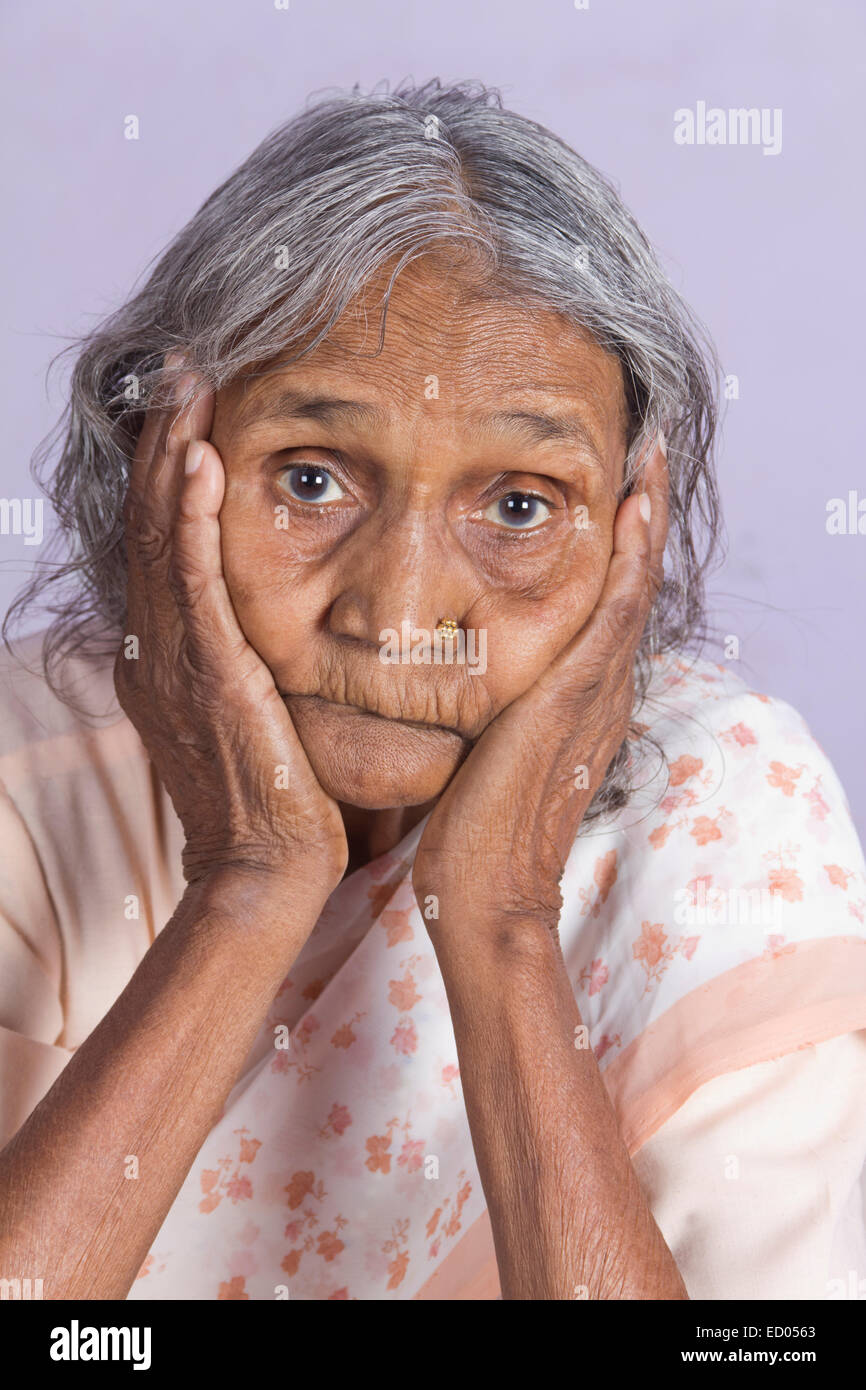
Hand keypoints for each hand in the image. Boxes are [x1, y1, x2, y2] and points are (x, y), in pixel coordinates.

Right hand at [115, 358, 347, 895]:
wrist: (266, 870)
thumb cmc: (278, 799)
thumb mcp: (257, 713)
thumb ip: (256, 658)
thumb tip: (288, 618)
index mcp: (166, 653)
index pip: (164, 541)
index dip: (173, 470)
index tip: (193, 406)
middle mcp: (156, 647)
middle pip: (152, 522)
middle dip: (166, 439)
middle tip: (182, 368)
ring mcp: (171, 659)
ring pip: (163, 537)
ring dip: (175, 455)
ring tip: (188, 385)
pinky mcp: (204, 674)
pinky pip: (192, 582)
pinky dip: (193, 518)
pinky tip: (205, 463)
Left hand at [413, 437, 667, 938]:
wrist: (486, 893)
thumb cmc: (471, 832)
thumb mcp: (483, 754)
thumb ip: (484, 712)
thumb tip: (451, 681)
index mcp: (579, 701)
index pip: (604, 606)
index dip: (613, 548)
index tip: (607, 492)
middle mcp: (601, 689)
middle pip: (629, 584)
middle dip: (637, 519)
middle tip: (637, 452)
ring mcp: (598, 691)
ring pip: (632, 584)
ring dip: (643, 518)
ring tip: (643, 456)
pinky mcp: (581, 694)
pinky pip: (618, 607)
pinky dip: (631, 552)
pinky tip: (632, 502)